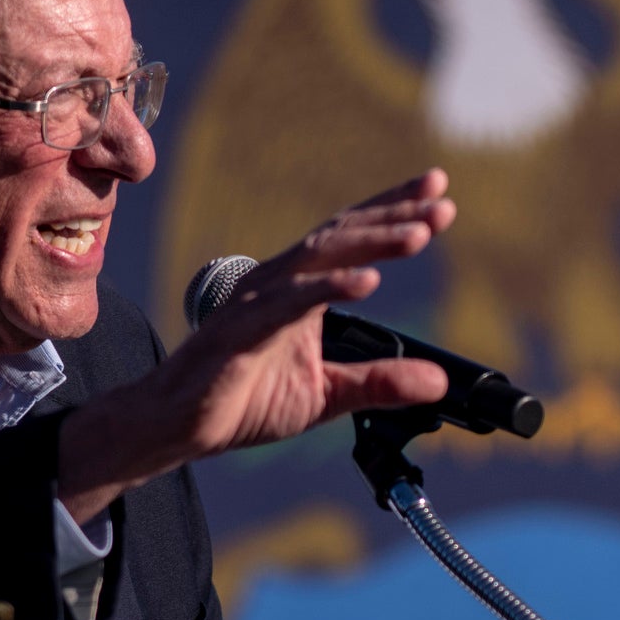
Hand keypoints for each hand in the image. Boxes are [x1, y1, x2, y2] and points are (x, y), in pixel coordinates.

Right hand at [56, 171, 455, 519]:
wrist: (177, 426)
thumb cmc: (242, 400)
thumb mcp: (327, 396)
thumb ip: (381, 384)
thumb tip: (438, 383)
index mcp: (299, 288)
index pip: (352, 238)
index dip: (394, 212)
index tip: (440, 194)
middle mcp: (280, 282)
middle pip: (344, 236)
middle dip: (395, 216)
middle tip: (442, 201)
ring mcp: (258, 300)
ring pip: (321, 258)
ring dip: (372, 243)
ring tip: (419, 234)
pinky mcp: (241, 329)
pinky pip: (290, 302)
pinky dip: (329, 288)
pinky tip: (366, 281)